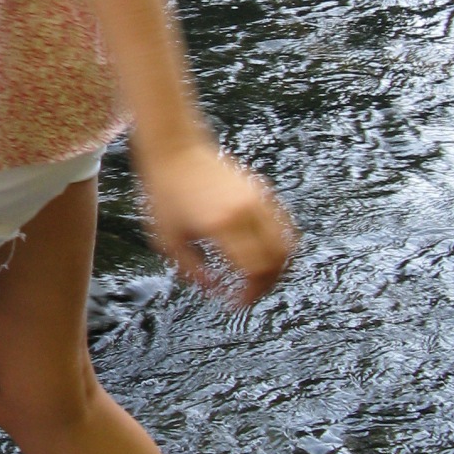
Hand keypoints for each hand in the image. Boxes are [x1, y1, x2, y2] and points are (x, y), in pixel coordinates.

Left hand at [135, 138, 296, 304]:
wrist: (175, 151)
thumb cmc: (165, 193)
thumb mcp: (167, 238)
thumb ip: (191, 270)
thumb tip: (215, 291)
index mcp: (221, 225)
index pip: (254, 270)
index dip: (251, 293)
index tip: (238, 302)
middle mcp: (245, 211)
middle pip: (277, 260)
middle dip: (267, 284)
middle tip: (249, 293)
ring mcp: (258, 198)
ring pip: (288, 243)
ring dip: (278, 266)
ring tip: (259, 277)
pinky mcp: (262, 190)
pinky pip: (285, 224)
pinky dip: (281, 243)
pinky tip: (264, 253)